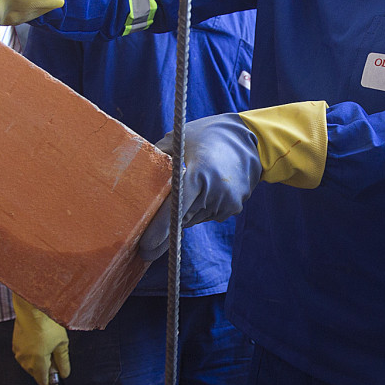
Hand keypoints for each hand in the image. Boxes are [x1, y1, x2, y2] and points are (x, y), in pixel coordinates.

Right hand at [12, 295, 69, 384]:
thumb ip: (63, 362)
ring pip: (30, 363)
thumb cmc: (48, 324)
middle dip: (46, 368)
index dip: (50, 382)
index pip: (42, 382)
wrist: (32, 308)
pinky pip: (24, 354)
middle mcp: (25, 360)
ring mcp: (18, 352)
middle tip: (55, 355)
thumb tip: (64, 374)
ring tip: (48, 345)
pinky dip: (32, 351)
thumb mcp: (62, 343)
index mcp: (37, 363)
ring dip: (38, 360)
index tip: (56, 378)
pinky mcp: (15, 343)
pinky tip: (39, 341)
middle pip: (36, 373)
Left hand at [138, 113, 261, 260]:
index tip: (146, 245)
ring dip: (181, 217)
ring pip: (193, 219)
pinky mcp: (233, 208)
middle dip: (164, 232)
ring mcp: (225, 202)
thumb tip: (135, 170)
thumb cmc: (208, 135)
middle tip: (145, 248)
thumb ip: (158, 156)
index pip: (175, 208)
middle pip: (181, 218)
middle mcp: (214, 191)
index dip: (160, 229)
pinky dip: (197, 210)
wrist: (249, 139)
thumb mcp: (180, 139)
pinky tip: (199, 194)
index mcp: (199, 174)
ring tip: (179, 200)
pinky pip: (206, 215)